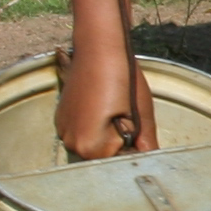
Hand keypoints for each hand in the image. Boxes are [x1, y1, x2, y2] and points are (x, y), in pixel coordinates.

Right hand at [55, 0, 156, 158]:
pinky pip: (81, 130)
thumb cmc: (123, 78)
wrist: (100, 48)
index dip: (132, 148)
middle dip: (117, 141)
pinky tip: (100, 104)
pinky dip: (92, 124)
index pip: (117, 162)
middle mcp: (71, 142)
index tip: (136, 129)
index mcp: (90, 146)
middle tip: (125, 114)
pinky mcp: (61, 117)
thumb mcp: (141, 114)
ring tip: (112, 106)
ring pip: (92, 143)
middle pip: (102, 155)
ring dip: (105, 133)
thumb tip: (150, 161)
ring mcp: (63, 129)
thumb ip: (146, 144)